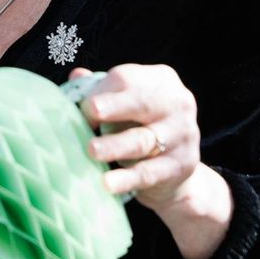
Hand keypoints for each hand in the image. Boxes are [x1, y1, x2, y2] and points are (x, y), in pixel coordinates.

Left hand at [71, 65, 232, 258]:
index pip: (127, 79)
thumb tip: (77, 75)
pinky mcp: (181, 166)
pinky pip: (148, 172)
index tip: (81, 107)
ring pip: (143, 140)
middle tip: (90, 112)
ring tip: (92, 150)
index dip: (101, 92)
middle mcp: (177, 103)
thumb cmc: (138, 127)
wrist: (172, 169)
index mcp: (161, 80)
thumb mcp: (124, 104)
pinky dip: (126, 178)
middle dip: (113, 107)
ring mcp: (183, 135)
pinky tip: (107, 183)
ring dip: (115, 145)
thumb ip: (102, 89)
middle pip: (141, 103)